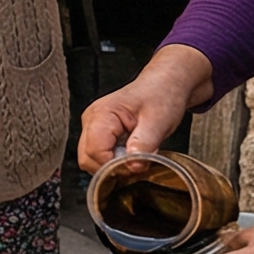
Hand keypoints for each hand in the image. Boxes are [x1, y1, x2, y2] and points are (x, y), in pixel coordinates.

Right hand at [77, 46, 213, 171]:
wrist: (166, 85)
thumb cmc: (162, 95)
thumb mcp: (159, 120)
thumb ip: (144, 144)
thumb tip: (132, 166)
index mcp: (102, 114)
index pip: (94, 151)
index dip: (114, 165)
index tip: (136, 166)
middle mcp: (91, 120)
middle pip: (87, 159)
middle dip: (112, 168)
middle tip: (138, 163)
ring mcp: (93, 127)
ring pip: (91, 160)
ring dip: (113, 166)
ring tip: (136, 156)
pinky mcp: (100, 134)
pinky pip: (99, 156)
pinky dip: (114, 162)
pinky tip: (131, 154)